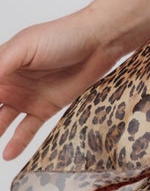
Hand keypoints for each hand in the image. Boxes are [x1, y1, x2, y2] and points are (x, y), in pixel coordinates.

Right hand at [0, 11, 123, 161]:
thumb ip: (0, 66)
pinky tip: (7, 154)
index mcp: (1, 65)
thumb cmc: (62, 36)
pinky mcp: (44, 108)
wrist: (99, 43)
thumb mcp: (24, 48)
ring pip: (0, 121)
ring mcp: (26, 97)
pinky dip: (16, 143)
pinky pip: (25, 130)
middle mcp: (9, 82)